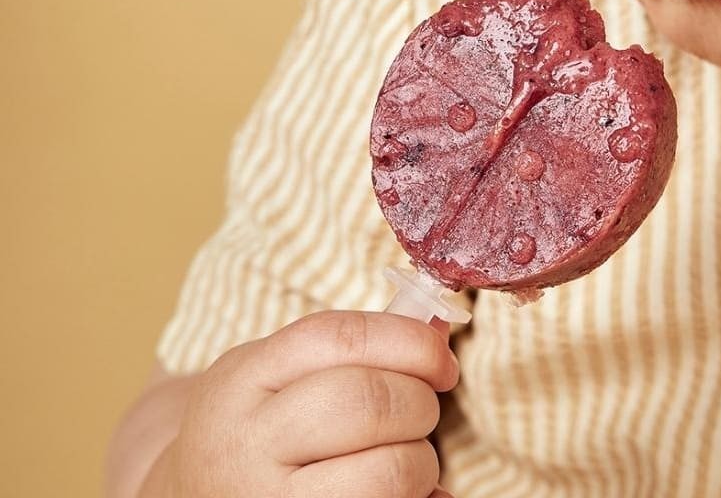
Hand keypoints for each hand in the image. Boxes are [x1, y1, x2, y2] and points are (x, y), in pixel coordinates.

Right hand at [162, 311, 458, 497]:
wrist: (190, 497)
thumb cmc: (254, 426)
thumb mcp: (271, 371)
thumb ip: (344, 348)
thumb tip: (437, 330)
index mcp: (244, 380)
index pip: (339, 338)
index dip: (406, 339)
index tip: (439, 357)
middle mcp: (250, 444)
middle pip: (367, 402)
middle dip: (417, 400)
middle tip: (420, 408)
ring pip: (388, 473)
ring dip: (419, 459)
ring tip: (404, 456)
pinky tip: (400, 491)